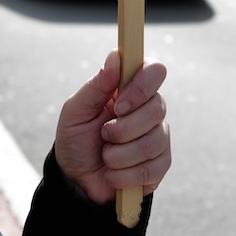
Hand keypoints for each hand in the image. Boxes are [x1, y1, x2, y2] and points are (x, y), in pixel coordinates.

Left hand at [54, 51, 169, 206]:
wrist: (76, 180)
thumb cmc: (76, 140)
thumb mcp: (76, 112)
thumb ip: (96, 85)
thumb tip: (115, 55)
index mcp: (131, 89)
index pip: (156, 71)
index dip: (141, 87)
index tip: (118, 105)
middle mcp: (150, 109)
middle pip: (157, 109)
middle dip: (123, 128)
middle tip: (104, 135)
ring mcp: (159, 137)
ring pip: (153, 142)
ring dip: (119, 155)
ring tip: (106, 156)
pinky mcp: (160, 165)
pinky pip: (152, 169)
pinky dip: (124, 175)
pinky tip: (113, 174)